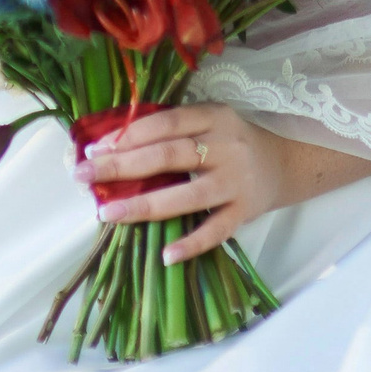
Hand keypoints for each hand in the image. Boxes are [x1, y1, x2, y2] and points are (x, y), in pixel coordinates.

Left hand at [76, 103, 349, 263]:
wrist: (286, 162)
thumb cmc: (233, 141)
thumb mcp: (210, 122)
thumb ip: (172, 129)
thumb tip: (112, 144)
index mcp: (214, 117)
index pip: (166, 122)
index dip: (128, 135)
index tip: (93, 148)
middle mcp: (226, 146)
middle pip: (168, 156)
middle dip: (121, 167)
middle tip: (84, 176)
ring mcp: (237, 181)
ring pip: (186, 195)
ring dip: (143, 205)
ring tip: (106, 214)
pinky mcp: (245, 211)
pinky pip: (215, 231)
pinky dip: (191, 244)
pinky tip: (164, 254)